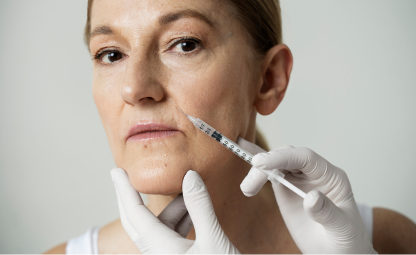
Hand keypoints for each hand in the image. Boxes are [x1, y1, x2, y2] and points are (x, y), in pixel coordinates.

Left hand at [111, 168, 239, 253]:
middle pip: (138, 222)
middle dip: (133, 198)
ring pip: (160, 229)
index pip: (135, 214)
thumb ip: (200, 207)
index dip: (124, 190)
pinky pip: (172, 237)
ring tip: (188, 192)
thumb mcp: (214, 240)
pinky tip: (194, 212)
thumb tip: (190, 176)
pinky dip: (181, 221)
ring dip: (172, 209)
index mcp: (161, 249)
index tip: (115, 172)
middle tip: (127, 177)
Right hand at [237, 137, 376, 253]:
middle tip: (250, 183)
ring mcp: (298, 181)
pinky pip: (270, 175)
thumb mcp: (342, 228)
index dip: (283, 157)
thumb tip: (310, 197)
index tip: (261, 163)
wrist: (337, 253)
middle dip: (266, 164)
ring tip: (247, 189)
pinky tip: (242, 155)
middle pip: (286, 157)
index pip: (305, 158)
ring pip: (275, 164)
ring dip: (258, 172)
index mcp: (330, 176)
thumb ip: (327, 212)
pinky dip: (256, 170)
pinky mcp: (286, 190)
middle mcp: (313, 174)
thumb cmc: (346, 240)